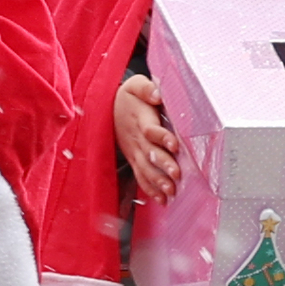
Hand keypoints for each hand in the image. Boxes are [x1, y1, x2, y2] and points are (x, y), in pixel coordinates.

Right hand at [113, 74, 177, 199]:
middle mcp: (137, 139)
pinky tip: (162, 200)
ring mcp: (135, 152)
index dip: (162, 137)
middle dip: (163, 165)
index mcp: (140, 120)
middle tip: (176, 175)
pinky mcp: (134, 159)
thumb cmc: (129, 97)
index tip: (174, 144)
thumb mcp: (135, 85)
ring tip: (170, 191)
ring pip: (145, 169)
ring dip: (158, 181)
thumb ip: (147, 88)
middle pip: (150, 154)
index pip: (151, 130)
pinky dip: (150, 189)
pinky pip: (141, 176)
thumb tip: (157, 94)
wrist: (108, 108)